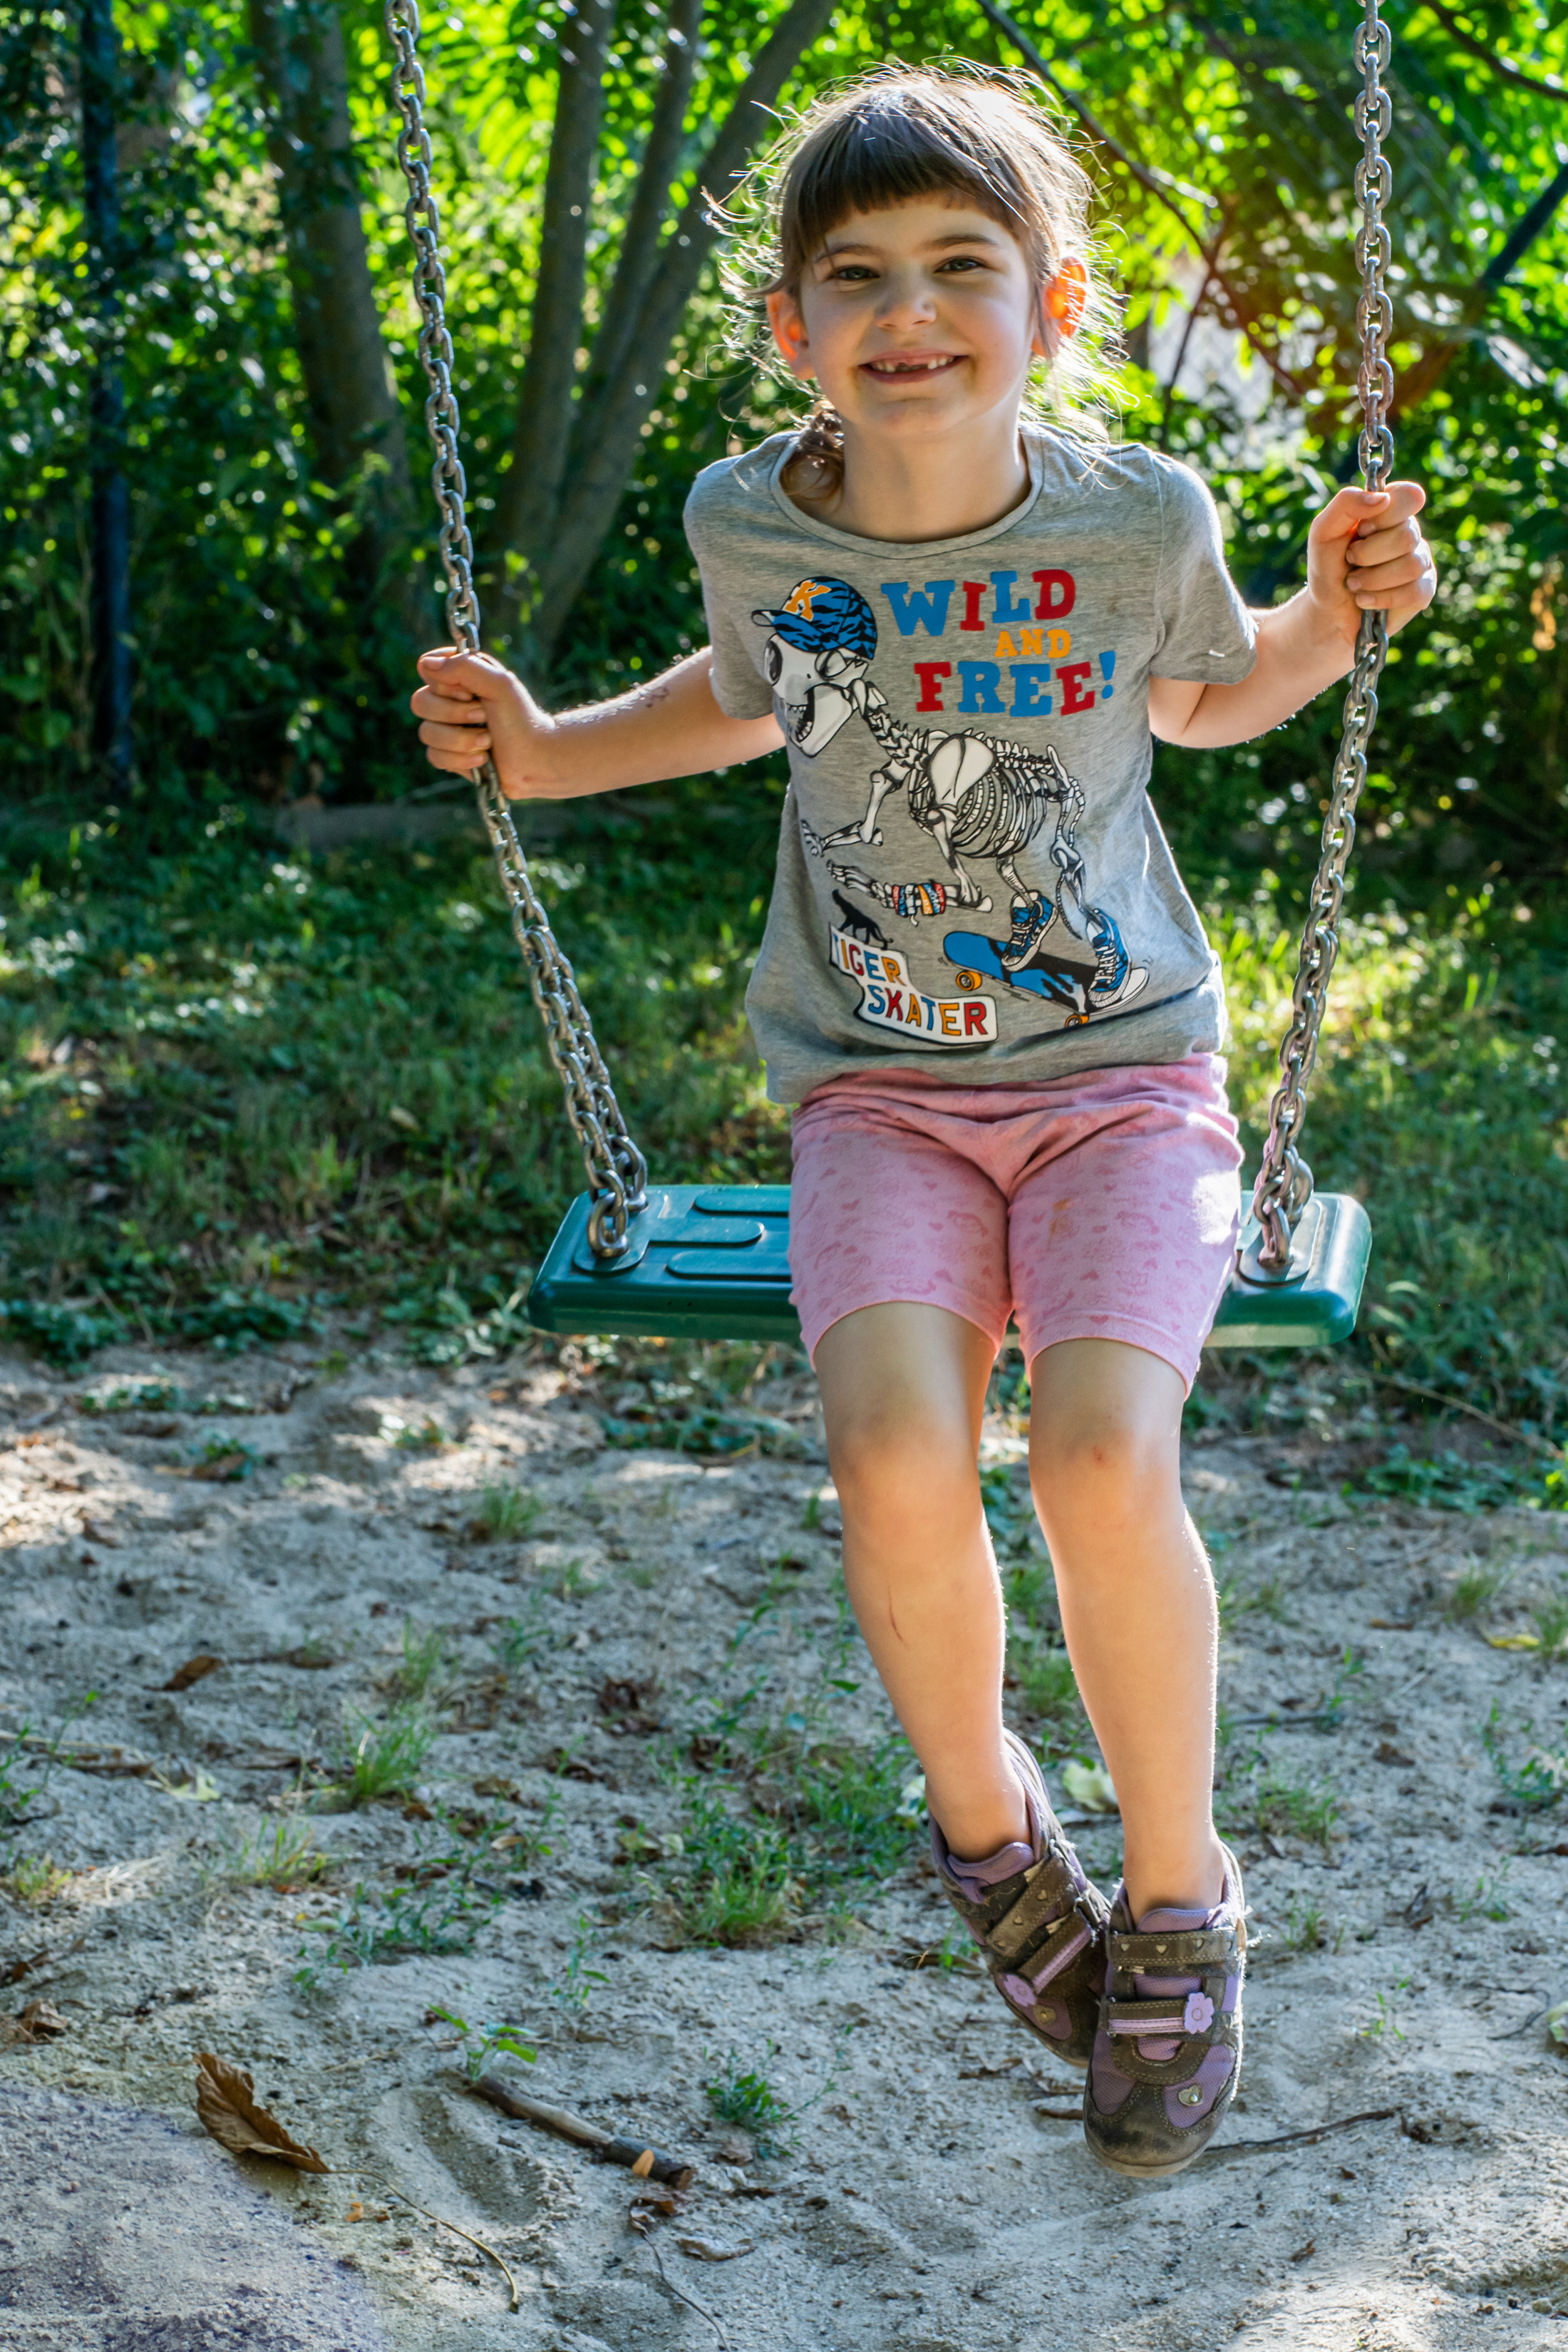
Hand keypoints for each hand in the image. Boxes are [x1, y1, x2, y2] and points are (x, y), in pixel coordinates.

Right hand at [410, 648, 560, 798]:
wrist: (535, 759)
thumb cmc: (521, 719)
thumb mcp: (499, 684)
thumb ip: (465, 667)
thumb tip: (428, 664)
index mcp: (461, 676)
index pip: (427, 667)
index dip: (444, 683)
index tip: (470, 691)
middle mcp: (449, 700)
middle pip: (420, 702)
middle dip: (455, 714)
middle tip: (484, 717)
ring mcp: (446, 728)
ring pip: (426, 732)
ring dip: (461, 740)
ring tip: (487, 742)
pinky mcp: (448, 755)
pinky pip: (434, 756)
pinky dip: (460, 759)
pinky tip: (481, 760)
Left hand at [1305, 481, 1436, 647]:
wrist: (1327, 610)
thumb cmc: (1327, 567)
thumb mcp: (1323, 531)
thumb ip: (1345, 504)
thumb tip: (1382, 498)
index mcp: (1390, 512)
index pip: (1408, 496)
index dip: (1384, 516)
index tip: (1362, 530)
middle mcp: (1409, 533)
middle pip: (1406, 535)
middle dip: (1368, 554)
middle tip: (1351, 562)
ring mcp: (1420, 562)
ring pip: (1410, 565)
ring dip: (1372, 579)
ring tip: (1354, 584)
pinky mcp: (1423, 591)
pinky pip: (1414, 592)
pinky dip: (1381, 599)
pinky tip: (1365, 600)